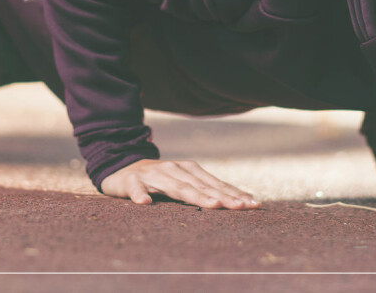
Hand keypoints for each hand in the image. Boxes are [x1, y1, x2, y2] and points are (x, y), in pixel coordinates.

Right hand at [99, 159, 261, 209]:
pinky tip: (145, 203)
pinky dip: (141, 195)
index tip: (253, 204)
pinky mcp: (131, 182)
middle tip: (241, 207)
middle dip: (223, 197)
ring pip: (176, 187)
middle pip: (201, 186)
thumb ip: (204, 190)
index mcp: (188, 170)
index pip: (215, 183)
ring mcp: (153, 175)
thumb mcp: (182, 183)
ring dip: (195, 195)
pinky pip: (137, 189)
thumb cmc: (158, 180)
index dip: (234, 193)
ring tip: (213, 205)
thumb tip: (238, 202)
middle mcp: (174, 170)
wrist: (122, 169)